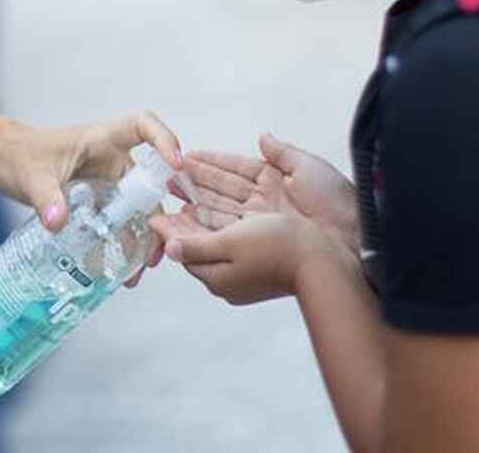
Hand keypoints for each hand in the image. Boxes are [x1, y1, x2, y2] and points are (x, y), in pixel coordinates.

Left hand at [0, 112, 184, 285]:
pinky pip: (121, 220)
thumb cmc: (18, 154)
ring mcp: (108, 181)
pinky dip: (124, 242)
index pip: (142, 126)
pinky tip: (121, 268)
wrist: (2, 160)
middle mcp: (111, 159)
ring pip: (138, 206)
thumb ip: (46, 198)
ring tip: (140, 268)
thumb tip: (58, 222)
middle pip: (149, 181)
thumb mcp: (32, 176)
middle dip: (159, 214)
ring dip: (144, 235)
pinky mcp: (99, 201)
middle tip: (158, 246)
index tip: (174, 164)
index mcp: (101, 139)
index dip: (164, 139)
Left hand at [163, 210, 338, 305]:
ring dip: (201, 220)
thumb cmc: (278, 249)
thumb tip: (169, 248)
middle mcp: (228, 279)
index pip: (184, 251)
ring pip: (215, 242)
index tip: (155, 213)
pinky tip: (219, 212)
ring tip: (188, 200)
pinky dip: (221, 225)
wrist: (322, 261)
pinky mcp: (261, 265)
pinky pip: (232, 242)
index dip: (169, 229)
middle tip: (168, 203)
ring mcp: (245, 273)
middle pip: (198, 246)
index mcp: (217, 277)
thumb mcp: (231, 244)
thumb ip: (197, 246)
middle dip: (182, 223)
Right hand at [179, 134, 358, 258]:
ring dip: (196, 201)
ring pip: (220, 208)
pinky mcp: (258, 239)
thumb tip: (263, 137)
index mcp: (277, 179)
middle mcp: (265, 201)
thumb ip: (283, 153)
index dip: (212, 162)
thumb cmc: (337, 201)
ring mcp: (260, 221)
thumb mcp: (310, 167)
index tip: (188, 157)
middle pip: (223, 189)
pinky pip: (227, 229)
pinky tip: (188, 217)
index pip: (237, 169)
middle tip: (169, 176)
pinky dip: (206, 223)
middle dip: (196, 181)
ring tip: (172, 193)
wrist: (352, 236)